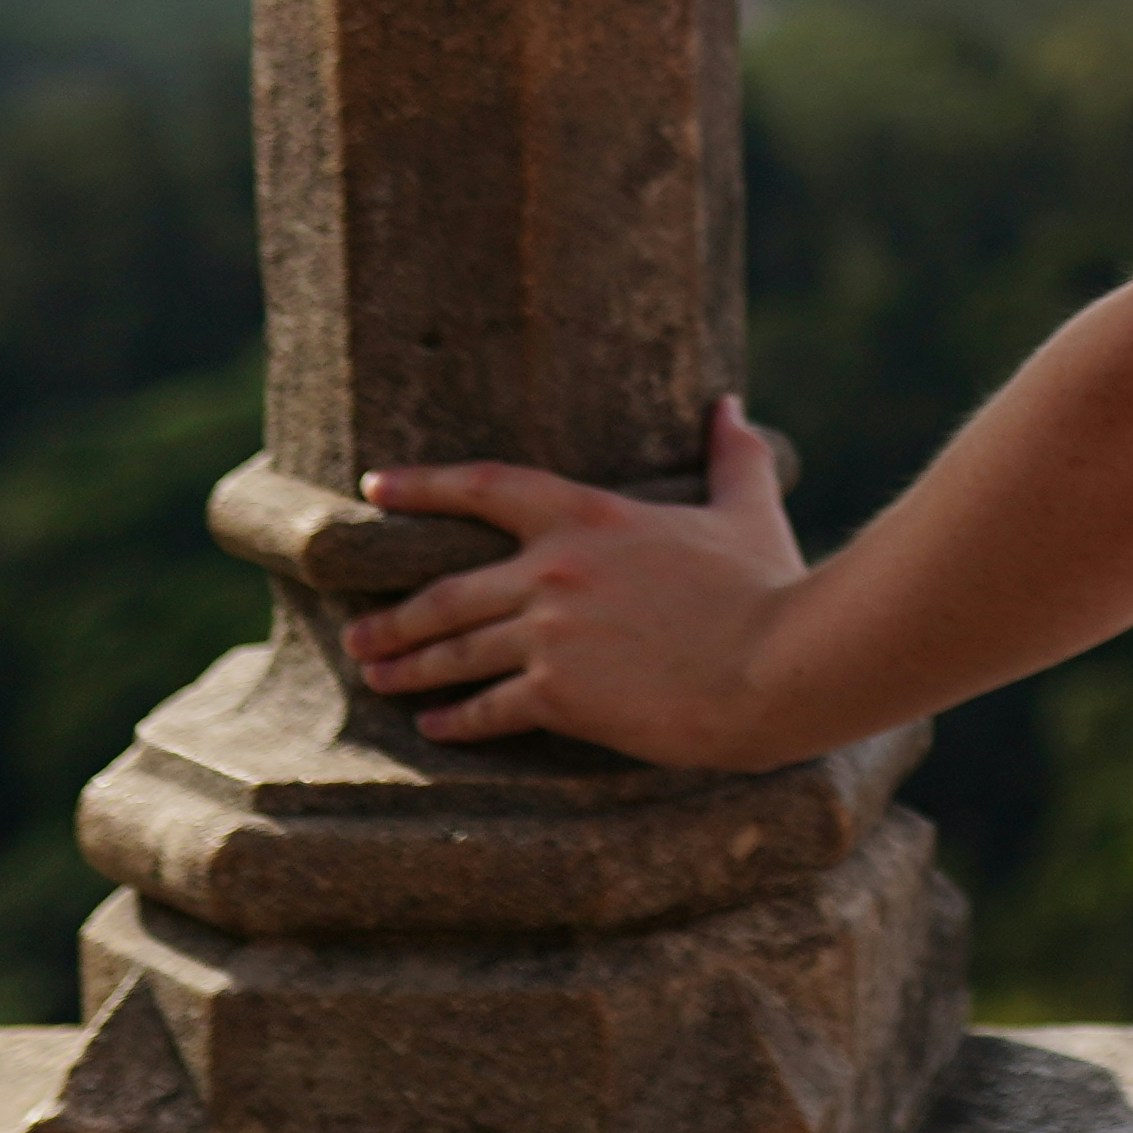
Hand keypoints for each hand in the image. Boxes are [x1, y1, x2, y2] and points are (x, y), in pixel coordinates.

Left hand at [347, 395, 818, 767]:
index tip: (375, 488)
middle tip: (357, 632)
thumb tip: (730, 406)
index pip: (486, 488)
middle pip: (446, 592)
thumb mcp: (749, 511)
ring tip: (375, 675)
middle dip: (394, 616)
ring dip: (408, 666)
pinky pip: (488, 708)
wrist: (774, 665)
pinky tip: (435, 726)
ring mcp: (551, 635)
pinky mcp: (559, 694)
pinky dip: (456, 720)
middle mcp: (554, 572)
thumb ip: (732, 457)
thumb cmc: (768, 586)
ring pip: (455, 651)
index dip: (424, 486)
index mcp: (590, 517)